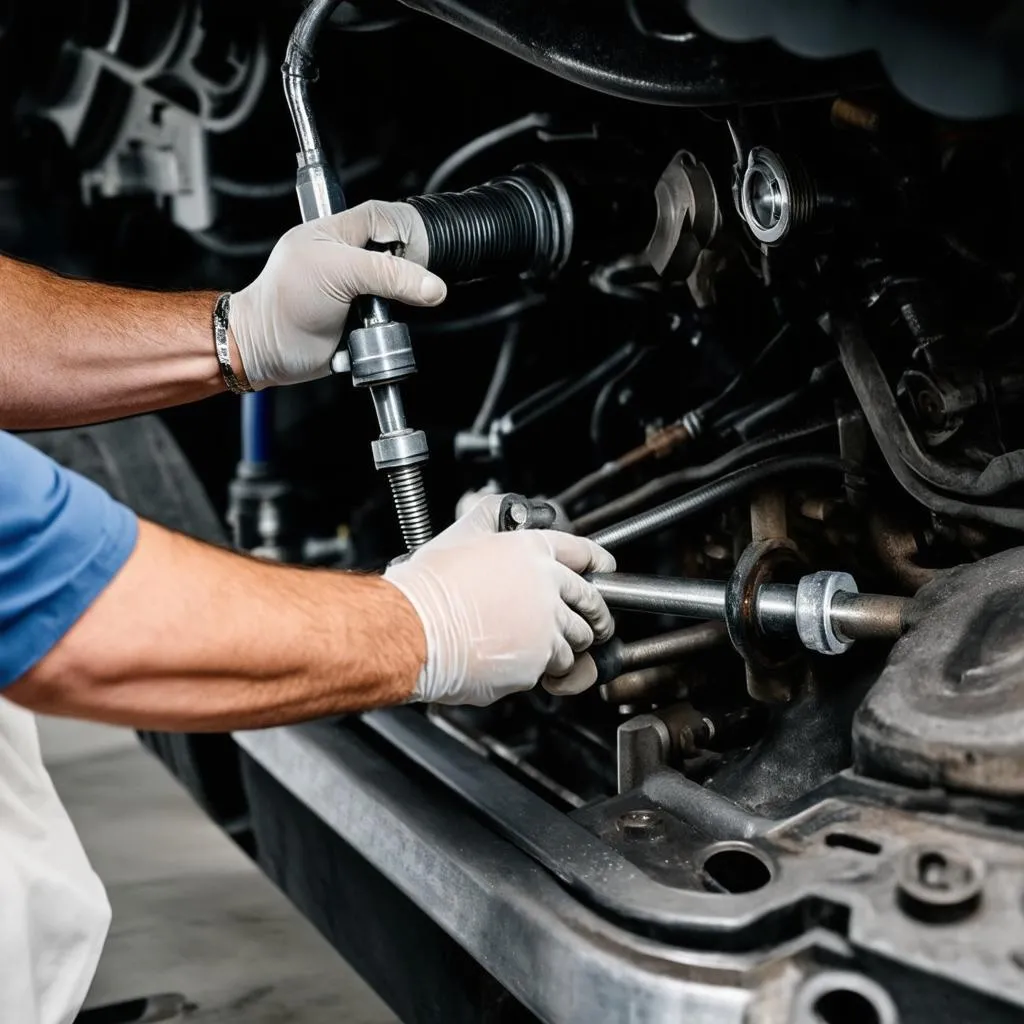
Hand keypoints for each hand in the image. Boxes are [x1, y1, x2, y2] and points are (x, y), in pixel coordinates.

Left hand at [229, 201, 442, 388]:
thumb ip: (386, 274)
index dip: (403, 234)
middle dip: (401, 276)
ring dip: (394, 307)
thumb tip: (431, 285)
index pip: (385, 218)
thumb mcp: (337, 273)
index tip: (411, 257)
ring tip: (374, 313)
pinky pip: (390, 324)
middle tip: (389, 290)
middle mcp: (349, 259)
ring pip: (398, 292)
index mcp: (337, 232)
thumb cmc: (283, 303)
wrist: (266, 351)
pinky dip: (387, 331)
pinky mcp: (361, 322)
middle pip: (398, 256)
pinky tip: (370, 330)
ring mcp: (357, 292)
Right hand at [384, 497, 616, 705]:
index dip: (597, 561)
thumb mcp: (461, 534)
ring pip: (577, 640)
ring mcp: (547, 626)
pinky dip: (543, 670)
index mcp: (533, 551)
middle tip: (595, 622)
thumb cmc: (431, 587)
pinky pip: (552, 668)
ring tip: (551, 648)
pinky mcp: (538, 661)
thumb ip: (488, 518)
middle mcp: (548, 587)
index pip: (583, 553)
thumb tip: (499, 510)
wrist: (415, 629)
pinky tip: (521, 663)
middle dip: (597, 615)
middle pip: (592, 602)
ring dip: (568, 646)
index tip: (604, 569)